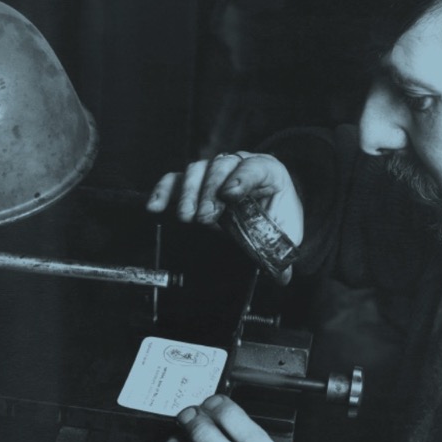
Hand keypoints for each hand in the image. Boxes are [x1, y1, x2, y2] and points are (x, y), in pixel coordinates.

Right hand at [147, 153, 303, 281]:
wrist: (269, 211)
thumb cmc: (277, 216)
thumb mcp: (285, 233)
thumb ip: (281, 252)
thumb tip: (281, 276)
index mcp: (268, 172)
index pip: (255, 167)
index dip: (242, 178)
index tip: (230, 195)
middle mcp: (239, 165)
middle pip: (221, 166)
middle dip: (210, 191)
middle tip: (205, 217)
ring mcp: (215, 172)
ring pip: (197, 170)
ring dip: (189, 192)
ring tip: (186, 217)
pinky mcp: (195, 183)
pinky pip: (176, 179)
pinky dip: (164, 190)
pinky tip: (156, 206)